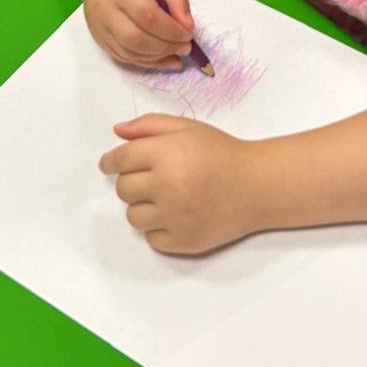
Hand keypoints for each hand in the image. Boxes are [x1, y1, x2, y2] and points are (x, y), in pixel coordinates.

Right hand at [83, 0, 195, 70]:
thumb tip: (188, 26)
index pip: (146, 15)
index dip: (170, 29)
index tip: (188, 34)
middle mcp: (105, 12)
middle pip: (136, 39)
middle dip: (165, 47)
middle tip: (185, 47)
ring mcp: (99, 29)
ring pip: (129, 53)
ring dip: (158, 58)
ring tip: (177, 54)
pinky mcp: (99, 41)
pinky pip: (124, 58)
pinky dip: (147, 62)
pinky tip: (164, 60)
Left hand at [99, 114, 261, 253]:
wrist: (257, 186)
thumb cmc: (222, 153)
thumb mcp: (187, 128)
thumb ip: (149, 126)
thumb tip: (117, 133)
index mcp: (167, 154)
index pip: (119, 160)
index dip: (110, 162)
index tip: (109, 164)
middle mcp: (168, 186)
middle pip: (123, 189)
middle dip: (131, 181)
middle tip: (151, 178)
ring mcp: (175, 217)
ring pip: (133, 216)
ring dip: (143, 207)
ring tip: (167, 197)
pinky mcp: (183, 241)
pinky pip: (151, 238)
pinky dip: (159, 228)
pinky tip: (177, 215)